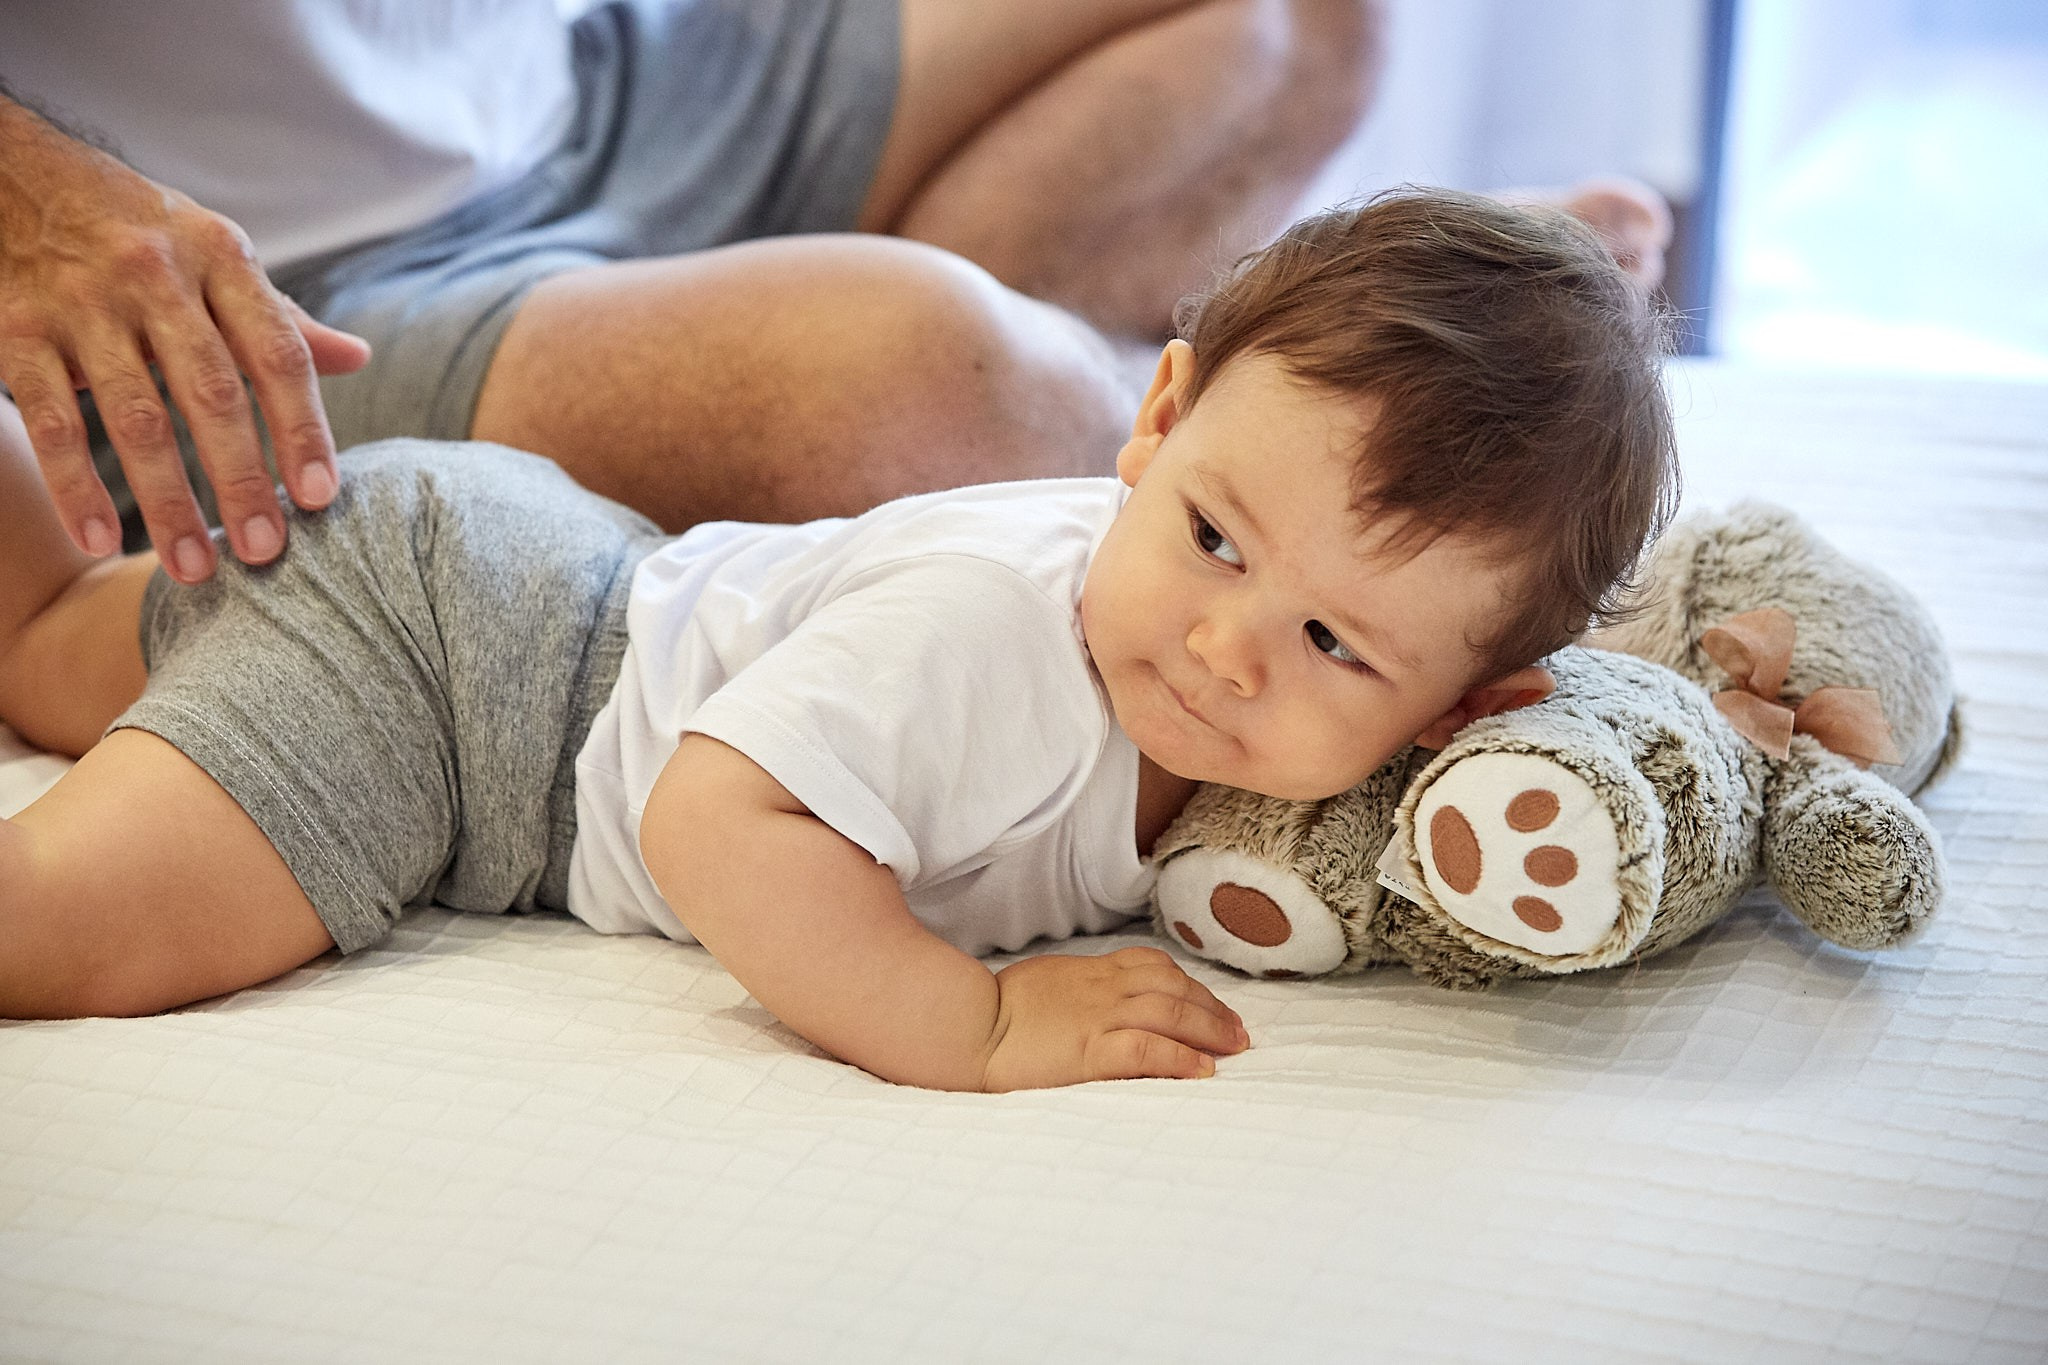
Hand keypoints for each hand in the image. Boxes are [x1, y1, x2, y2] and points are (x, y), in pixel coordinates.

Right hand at [0, 98, 370, 582]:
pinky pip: (53, 421)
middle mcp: (156, 275)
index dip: (303, 429)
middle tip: (265, 552)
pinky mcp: (17, 330)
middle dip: (242, 478)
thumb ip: (277, 318)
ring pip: (135, 417)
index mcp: (220, 256)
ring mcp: (82, 303)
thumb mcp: (214, 255)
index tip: (321, 498)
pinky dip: (76, 486)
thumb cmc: (138, 232)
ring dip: (167, 502)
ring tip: (194, 569)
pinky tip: (98, 540)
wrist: (14, 176)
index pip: (279, 354)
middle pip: (212, 392)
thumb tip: (358, 358)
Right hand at [978, 946, 1248, 1090]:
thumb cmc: (995, 1012)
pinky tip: (1202, 1071)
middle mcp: (1102, 989)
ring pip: (1170, 1013)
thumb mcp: (1043, 986)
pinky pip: (1147, 1051)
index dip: (1189, 983)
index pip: (1153, 966)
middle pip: (1173, 987)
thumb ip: (1075, 991)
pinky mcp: (1090, 1051)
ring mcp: (1098, 1018)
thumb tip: (1092, 1005)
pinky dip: (1180, 1059)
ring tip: (1235, 1047)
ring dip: (1210, 1030)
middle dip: (1212, 1008)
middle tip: (1239, 1030)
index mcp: (1089, 971)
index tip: (1211, 1003)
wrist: (966, 1026)